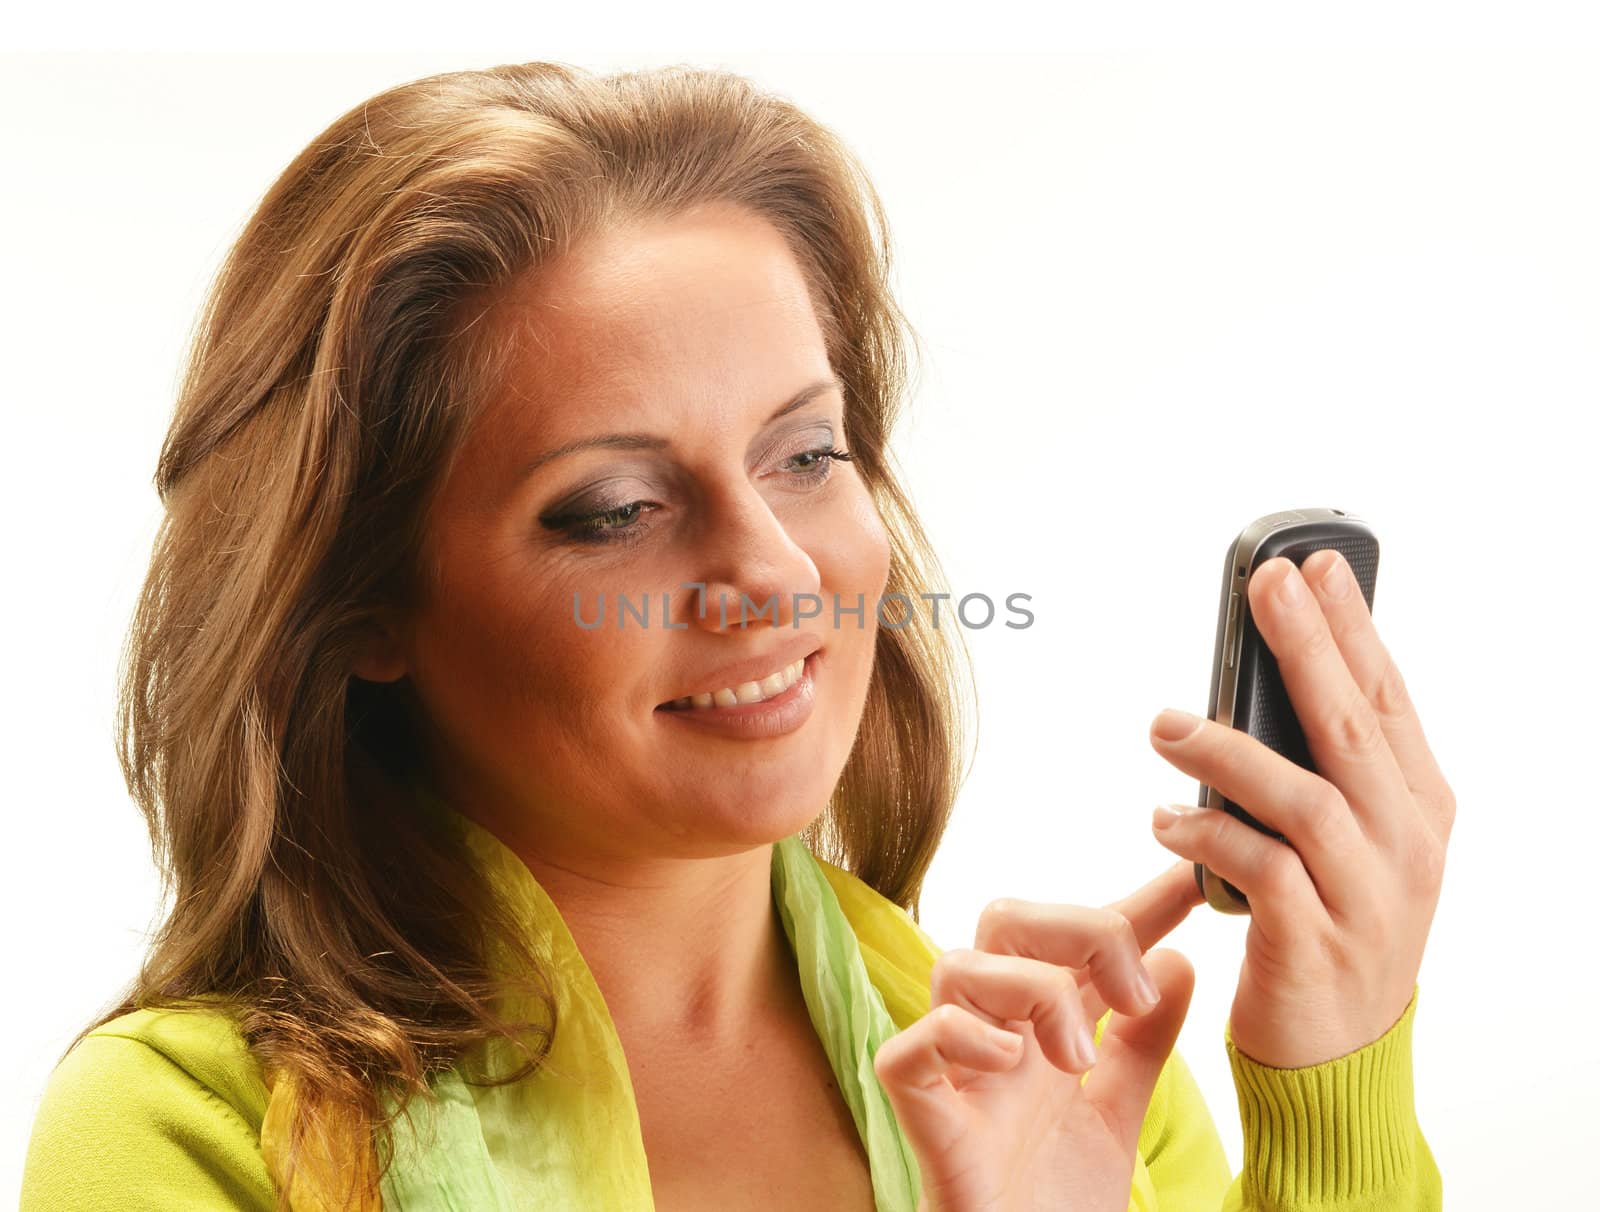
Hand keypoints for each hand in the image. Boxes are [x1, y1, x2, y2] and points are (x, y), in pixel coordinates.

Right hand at [873, 861, 1204, 1211]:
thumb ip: (1143, 1049)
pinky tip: (1011, 1062)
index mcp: (1041, 1030)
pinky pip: (908, 1051)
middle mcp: (995, 1037)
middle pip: (1004, 919)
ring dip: (1032, 990)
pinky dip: (958, 1037)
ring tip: (1078, 1056)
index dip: (1139, 904)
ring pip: (957, 967)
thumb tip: (1179, 963)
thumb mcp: (1117, 1116)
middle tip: (1131, 995)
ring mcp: (957, 1077)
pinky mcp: (926, 1124)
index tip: (1197, 881)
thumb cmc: (1054, 1205)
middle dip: (1076, 928)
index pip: (1082, 942)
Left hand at [1147, 549, 1454, 1067]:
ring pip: (1305, 798)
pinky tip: (1165, 817)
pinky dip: (1207, 834)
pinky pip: (1258, 869)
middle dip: (1308, 648)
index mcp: (1420, 809)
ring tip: (1164, 725)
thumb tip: (1261, 681)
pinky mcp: (1315, 943)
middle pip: (1354, 728)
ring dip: (1228, 750)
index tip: (1314, 565)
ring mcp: (1368, 897)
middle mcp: (1407, 846)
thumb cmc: (1330, 927)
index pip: (1388, 700)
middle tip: (1264, 585)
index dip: (1351, 629)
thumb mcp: (1348, 845)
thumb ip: (1323, 771)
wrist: (1338, 1058)